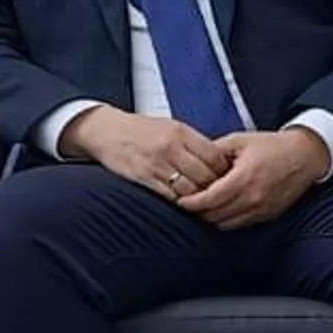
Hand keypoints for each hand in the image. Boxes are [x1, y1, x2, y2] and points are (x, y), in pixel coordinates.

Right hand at [58, 108, 225, 199]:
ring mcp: (156, 164)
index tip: (227, 178)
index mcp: (180, 132)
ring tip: (204, 204)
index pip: (214, 156)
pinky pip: (169, 197)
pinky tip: (185, 205)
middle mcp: (170, 147)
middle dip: (215, 188)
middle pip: (205, 175)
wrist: (106, 131)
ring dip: (199, 200)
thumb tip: (218, 161)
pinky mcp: (144, 179)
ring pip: (190, 189)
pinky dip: (180, 204)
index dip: (224, 171)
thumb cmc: (139, 130)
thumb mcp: (170, 127)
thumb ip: (193, 143)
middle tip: (220, 196)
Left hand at [178, 126, 328, 228]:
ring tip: (201, 207)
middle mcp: (252, 198)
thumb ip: (214, 152)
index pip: (208, 200)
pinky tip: (219, 209)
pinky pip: (238, 225)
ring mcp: (260, 210)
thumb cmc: (273, 146)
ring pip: (224, 224)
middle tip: (186, 204)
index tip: (180, 200)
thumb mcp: (239, 141)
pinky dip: (225, 220)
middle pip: (214, 216)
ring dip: (210, 218)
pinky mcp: (266, 216)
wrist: (304, 156)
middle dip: (197, 212)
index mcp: (243, 178)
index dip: (190, 203)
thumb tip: (192, 161)